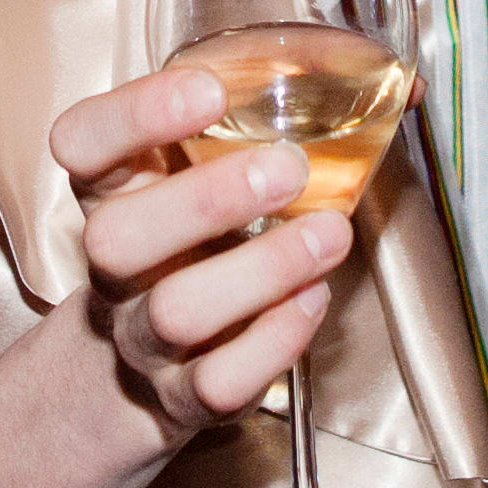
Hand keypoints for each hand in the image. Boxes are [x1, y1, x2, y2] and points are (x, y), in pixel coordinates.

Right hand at [52, 64, 349, 445]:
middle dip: (206, 200)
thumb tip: (406, 89)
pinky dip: (273, 341)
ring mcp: (141, 337)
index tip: (210, 90)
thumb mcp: (206, 176)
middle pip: (115, 238)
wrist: (145, 365)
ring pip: (175, 313)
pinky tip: (314, 299)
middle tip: (289, 167)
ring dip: (261, 270)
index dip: (134, 114)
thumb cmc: (197, 241)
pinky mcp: (182, 397)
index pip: (82, 143)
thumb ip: (276, 124)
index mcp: (110, 190)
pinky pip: (217, 382)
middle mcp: (113, 265)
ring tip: (330, 234)